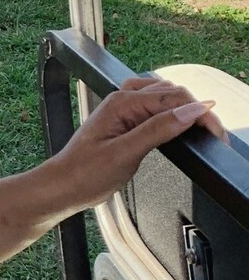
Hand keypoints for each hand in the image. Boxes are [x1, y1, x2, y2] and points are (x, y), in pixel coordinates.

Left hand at [41, 74, 228, 214]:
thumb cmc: (85, 173)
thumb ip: (158, 129)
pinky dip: (170, 110)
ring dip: (184, 107)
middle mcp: (122, 99)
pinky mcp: (123, 120)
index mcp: (122, 103)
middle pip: (171, 93)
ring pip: (163, 96)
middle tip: (215, 135)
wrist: (63, 186)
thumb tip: (190, 111)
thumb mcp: (126, 153)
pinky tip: (177, 121)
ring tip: (202, 127)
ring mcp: (122, 108)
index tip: (217, 133)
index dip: (200, 113)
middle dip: (196, 109)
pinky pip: (152, 105)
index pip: (173, 98)